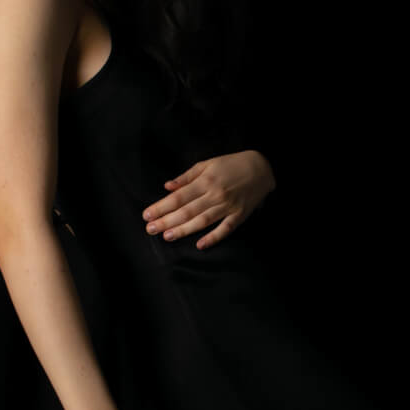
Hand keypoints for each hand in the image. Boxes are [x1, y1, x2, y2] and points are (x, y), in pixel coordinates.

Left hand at [141, 150, 275, 249]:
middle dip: (166, 220)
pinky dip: (213, 238)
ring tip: (167, 236)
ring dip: (184, 230)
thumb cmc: (231, 165)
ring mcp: (227, 206)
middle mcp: (215, 194)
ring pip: (202, 221)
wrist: (262, 168)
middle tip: (150, 229)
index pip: (178, 197)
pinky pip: (225, 229)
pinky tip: (200, 245)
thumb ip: (187, 176)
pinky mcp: (239, 216)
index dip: (161, 206)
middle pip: (187, 210)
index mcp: (205, 181)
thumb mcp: (208, 164)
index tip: (147, 215)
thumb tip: (167, 187)